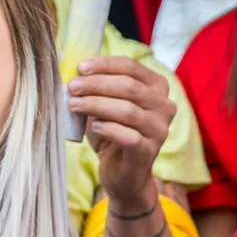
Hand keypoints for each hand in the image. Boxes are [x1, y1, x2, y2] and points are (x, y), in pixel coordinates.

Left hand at [68, 56, 175, 203]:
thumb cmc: (113, 131)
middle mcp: (164, 105)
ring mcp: (159, 129)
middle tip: (72, 87)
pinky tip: (94, 126)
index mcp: (156, 87)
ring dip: (96, 104)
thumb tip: (74, 75)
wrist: (122, 171)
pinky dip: (108, 128)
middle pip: (129, 87)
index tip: (80, 68)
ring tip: (74, 104)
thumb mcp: (105, 104)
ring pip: (127, 110)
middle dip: (96, 84)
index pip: (131, 67)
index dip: (104, 65)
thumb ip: (96, 88)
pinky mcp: (149, 151)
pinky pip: (129, 136)